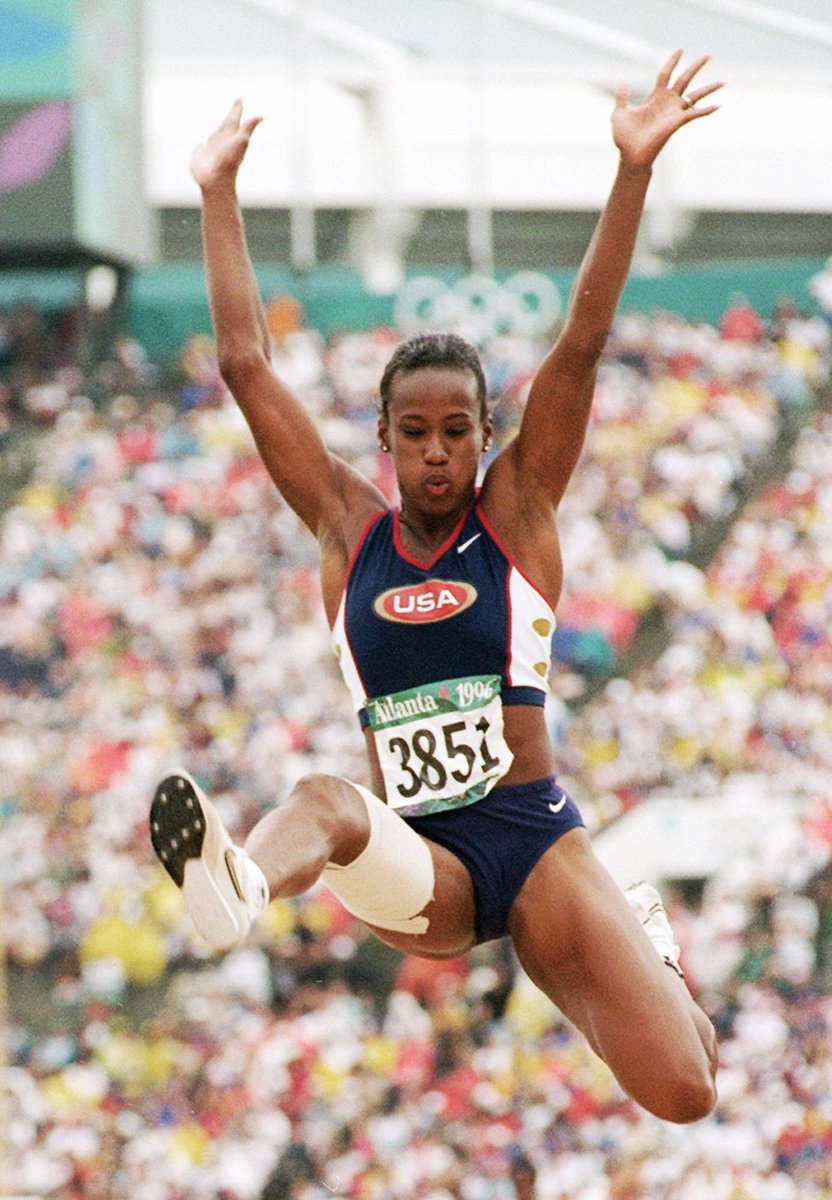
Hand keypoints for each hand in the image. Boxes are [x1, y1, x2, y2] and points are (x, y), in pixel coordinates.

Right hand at [190, 99, 262, 190]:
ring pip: (214, 137)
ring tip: (221, 127)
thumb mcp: (241, 141)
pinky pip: (199, 149)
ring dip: (218, 132)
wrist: (216, 180)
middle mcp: (222, 142)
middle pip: (226, 127)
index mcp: (231, 136)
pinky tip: (201, 146)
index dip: (237, 109)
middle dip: (230, 117)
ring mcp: (211, 150)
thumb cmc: (228, 160)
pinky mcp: (200, 157)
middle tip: (235, 107)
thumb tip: (261, 116)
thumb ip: (248, 128)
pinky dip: (200, 147)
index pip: (234, 119)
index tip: (240, 99)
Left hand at [612, 50, 721, 168]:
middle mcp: (667, 103)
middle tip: (707, 55)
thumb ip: (622, 97)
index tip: (680, 50)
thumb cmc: (624, 139)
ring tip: (723, 82)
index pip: (665, 74)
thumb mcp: (619, 114)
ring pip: (695, 96)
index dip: (672, 62)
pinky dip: (706, 110)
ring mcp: (673, 113)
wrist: (630, 156)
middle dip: (695, 67)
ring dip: (709, 89)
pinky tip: (718, 105)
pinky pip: (694, 114)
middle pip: (684, 79)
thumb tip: (622, 81)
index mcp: (655, 98)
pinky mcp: (676, 122)